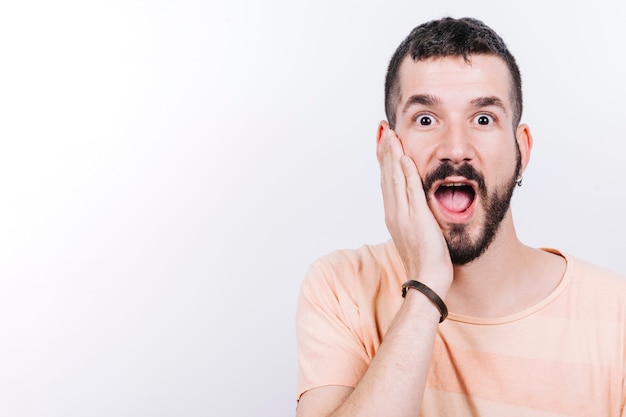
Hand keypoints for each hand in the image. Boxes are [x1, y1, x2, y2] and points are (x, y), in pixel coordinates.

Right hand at [377, 124, 452, 293]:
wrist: (427, 277)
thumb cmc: (425, 259)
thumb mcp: (416, 232)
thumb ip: (414, 216)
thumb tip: (415, 207)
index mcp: (394, 215)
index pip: (387, 182)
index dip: (385, 161)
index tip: (385, 142)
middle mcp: (394, 212)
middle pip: (387, 176)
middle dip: (385, 152)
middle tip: (384, 130)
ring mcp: (403, 214)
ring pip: (394, 179)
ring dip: (392, 155)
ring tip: (390, 135)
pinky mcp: (416, 217)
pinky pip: (410, 190)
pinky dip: (406, 173)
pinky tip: (404, 157)